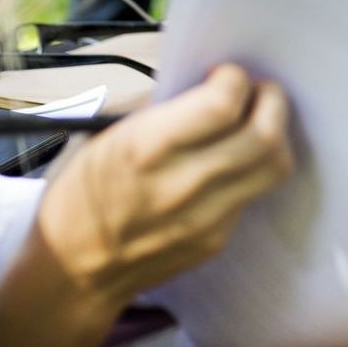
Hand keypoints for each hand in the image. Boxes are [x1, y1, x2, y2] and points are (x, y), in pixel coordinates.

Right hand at [30, 65, 292, 311]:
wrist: (72, 271)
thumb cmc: (80, 193)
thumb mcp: (103, 135)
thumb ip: (157, 108)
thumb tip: (201, 82)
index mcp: (148, 148)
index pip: (223, 105)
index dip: (234, 79)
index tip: (225, 75)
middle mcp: (183, 185)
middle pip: (264, 136)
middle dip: (271, 100)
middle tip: (258, 90)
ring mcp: (205, 219)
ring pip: (275, 167)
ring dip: (274, 133)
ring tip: (257, 120)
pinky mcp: (216, 241)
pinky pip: (253, 194)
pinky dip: (253, 167)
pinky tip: (234, 158)